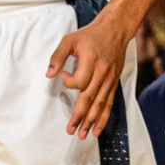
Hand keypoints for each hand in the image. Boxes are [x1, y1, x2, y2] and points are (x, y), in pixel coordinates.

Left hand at [47, 11, 130, 136]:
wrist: (115, 30)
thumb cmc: (90, 35)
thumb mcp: (69, 40)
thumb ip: (58, 56)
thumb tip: (49, 74)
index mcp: (91, 60)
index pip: (80, 81)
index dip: (69, 83)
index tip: (62, 76)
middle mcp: (102, 72)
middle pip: (90, 98)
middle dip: (80, 116)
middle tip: (71, 131)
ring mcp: (109, 79)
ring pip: (100, 104)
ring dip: (91, 121)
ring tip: (84, 134)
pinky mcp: (113, 82)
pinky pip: (109, 103)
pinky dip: (104, 117)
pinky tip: (97, 128)